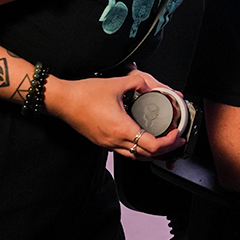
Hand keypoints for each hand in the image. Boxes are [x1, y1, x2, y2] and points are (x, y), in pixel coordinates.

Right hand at [46, 73, 167, 158]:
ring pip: (135, 157)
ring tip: (163, 142)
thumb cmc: (83, 95)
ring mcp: (107, 144)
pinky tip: (141, 138)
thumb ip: (137, 82)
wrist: (63, 101)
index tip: (176, 134)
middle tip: (176, 140)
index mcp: (122, 128)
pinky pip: (124, 152)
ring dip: (151, 153)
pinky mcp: (102, 142)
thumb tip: (148, 85)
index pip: (152, 146)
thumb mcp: (116, 83)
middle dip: (165, 150)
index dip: (169, 142)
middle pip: (146, 156)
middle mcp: (115, 141)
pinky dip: (137, 149)